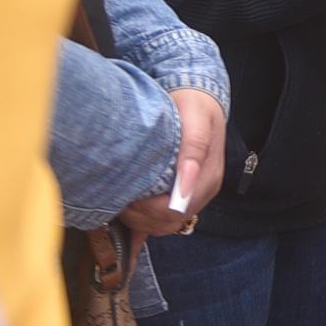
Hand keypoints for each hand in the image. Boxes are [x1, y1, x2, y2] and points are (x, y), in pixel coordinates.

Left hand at [118, 88, 226, 236]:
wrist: (199, 99)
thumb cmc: (194, 107)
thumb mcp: (196, 120)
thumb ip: (193, 151)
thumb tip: (184, 188)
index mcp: (208, 178)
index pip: (174, 211)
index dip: (146, 210)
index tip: (126, 195)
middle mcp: (203, 192)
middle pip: (168, 222)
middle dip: (139, 217)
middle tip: (117, 198)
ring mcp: (194, 196)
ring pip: (164, 225)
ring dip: (140, 221)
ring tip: (121, 201)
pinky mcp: (184, 196)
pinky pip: (163, 221)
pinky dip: (144, 223)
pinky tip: (129, 215)